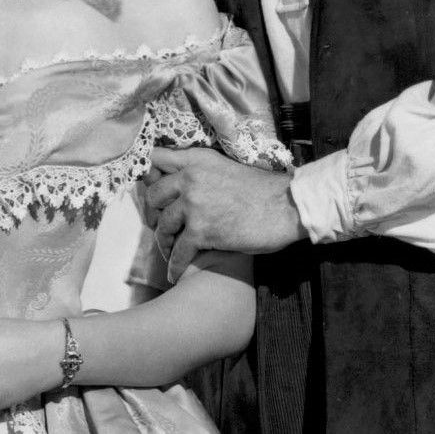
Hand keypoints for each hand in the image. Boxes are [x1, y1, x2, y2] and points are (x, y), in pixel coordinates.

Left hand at [144, 146, 304, 274]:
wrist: (286, 207)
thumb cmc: (260, 190)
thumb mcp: (224, 167)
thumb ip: (199, 171)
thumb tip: (178, 183)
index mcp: (196, 160)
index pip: (155, 159)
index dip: (148, 175)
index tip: (151, 189)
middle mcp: (190, 179)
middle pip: (154, 196)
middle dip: (155, 213)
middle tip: (161, 225)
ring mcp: (194, 205)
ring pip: (164, 226)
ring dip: (165, 241)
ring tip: (170, 250)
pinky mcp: (202, 231)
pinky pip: (179, 251)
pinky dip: (176, 265)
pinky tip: (175, 274)